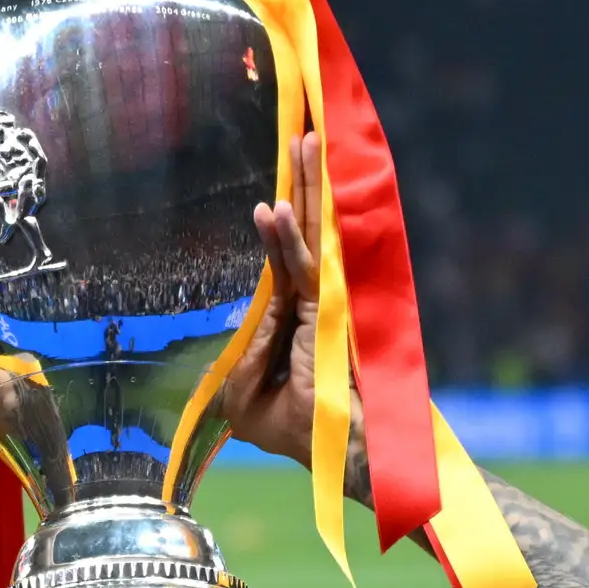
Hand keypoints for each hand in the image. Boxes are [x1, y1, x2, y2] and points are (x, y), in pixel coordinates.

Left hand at [220, 134, 331, 472]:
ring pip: (312, 238)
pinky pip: (302, 271)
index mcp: (304, 317)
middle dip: (305, 183)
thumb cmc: (299, 431)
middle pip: (307, 233)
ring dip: (306, 188)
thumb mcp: (249, 388)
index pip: (290, 258)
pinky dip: (288, 241)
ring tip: (306, 138)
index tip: (284, 184)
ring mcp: (326, 306)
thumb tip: (256, 296)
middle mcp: (318, 303)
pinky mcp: (328, 316)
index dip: (287, 220)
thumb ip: (253, 339)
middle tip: (307, 132)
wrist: (339, 455)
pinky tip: (278, 208)